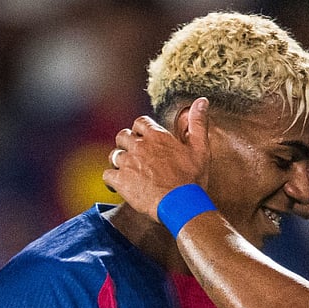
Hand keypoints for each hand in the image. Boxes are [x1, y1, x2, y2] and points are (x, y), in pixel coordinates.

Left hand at [102, 98, 212, 221]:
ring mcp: (128, 163)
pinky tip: (117, 186)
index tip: (144, 138)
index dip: (141, 130)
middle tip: (134, 155)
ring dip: (119, 162)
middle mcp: (140, 146)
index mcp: (157, 137)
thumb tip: (202, 101)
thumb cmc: (192, 180)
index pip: (141, 122)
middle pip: (123, 136)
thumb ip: (198, 123)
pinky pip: (107, 175)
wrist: (181, 205)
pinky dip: (111, 180)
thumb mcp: (201, 149)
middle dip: (126, 144)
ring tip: (127, 172)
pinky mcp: (120, 180)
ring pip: (114, 155)